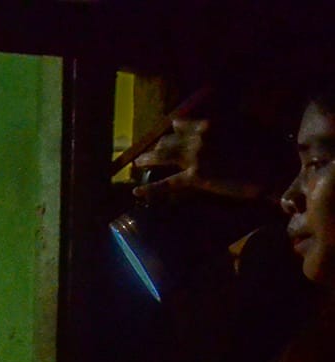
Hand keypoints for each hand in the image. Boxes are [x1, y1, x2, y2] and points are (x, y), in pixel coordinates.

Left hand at [133, 117, 273, 207]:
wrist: (272, 168)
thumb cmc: (265, 147)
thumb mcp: (244, 125)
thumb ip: (224, 123)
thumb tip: (213, 124)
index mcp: (210, 121)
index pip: (181, 124)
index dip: (172, 131)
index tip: (166, 134)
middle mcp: (199, 135)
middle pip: (168, 140)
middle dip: (157, 147)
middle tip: (147, 153)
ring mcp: (195, 156)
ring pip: (162, 157)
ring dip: (147, 160)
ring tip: (137, 164)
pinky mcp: (194, 177)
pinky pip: (165, 184)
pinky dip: (149, 189)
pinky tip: (136, 191)